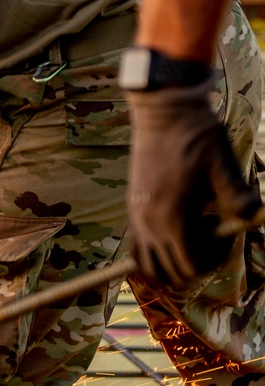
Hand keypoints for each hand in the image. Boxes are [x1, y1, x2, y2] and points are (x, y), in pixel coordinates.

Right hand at [127, 80, 263, 286]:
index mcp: (173, 219)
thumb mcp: (223, 167)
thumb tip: (256, 216)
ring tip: (191, 235)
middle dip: (196, 261)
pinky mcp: (133, 208)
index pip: (191, 265)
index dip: (214, 259)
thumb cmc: (197, 138)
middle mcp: (149, 224)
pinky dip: (155, 250)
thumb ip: (239, 198)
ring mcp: (137, 217)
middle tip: (212, 233)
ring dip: (172, 261)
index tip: (227, 235)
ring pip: (149, 265)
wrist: (163, 113)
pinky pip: (138, 247)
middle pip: (171, 271)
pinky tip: (174, 227)